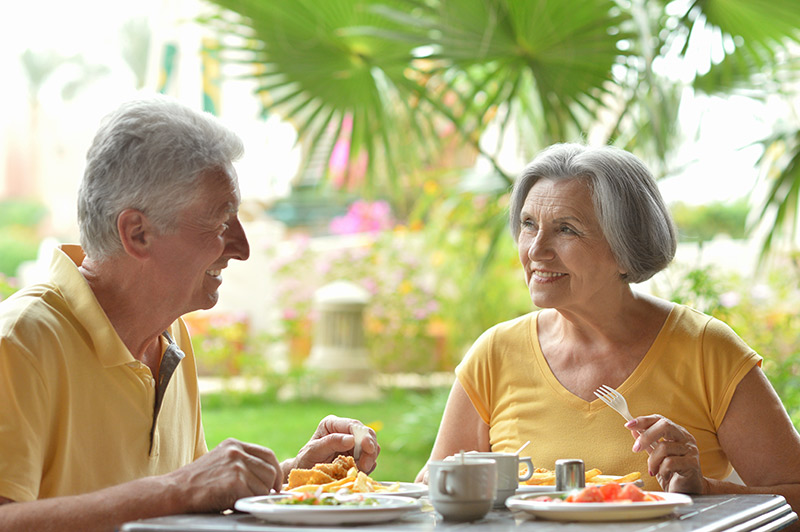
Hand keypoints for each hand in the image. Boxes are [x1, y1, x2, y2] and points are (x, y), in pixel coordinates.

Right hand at [167, 438, 282, 512]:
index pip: (268, 454)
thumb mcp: (220, 462)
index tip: (274, 484)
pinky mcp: (235, 481)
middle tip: (261, 497)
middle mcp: (237, 451)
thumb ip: (241, 464)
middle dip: (270, 486)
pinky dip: (247, 503)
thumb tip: (267, 478)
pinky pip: (253, 496)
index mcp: (234, 445)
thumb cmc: (196, 483)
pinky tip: (233, 503)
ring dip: (256, 497)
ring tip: (239, 499)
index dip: (275, 471)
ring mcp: (237, 465)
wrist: (174, 491)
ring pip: (264, 485)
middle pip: (270, 469)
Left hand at [293, 415, 379, 473]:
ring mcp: (353, 444)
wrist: (305, 476)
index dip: (364, 435)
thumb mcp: (313, 451)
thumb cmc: (305, 461)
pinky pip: (370, 460)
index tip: (369, 447)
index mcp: (332, 424)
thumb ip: (331, 443)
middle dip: (370, 449)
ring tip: (358, 470)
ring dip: (369, 460)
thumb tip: (351, 439)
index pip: (353, 425)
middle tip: (365, 465)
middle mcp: (345, 431)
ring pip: (372, 447)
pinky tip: (357, 471)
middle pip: (367, 434)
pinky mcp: (358, 456)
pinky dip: (368, 467)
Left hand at [626, 415, 704, 493]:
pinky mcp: (692, 463)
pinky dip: (662, 470)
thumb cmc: (673, 472)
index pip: (659, 419)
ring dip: (653, 460)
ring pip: (664, 447)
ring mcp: (690, 449)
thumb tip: (634, 431)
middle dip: (646, 436)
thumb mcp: (657, 456)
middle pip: (665, 426)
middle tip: (636, 448)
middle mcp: (685, 438)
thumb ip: (648, 444)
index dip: (643, 420)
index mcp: (676, 433)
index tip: (628, 425)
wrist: (689, 491)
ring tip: (653, 470)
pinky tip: (664, 475)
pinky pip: (670, 462)